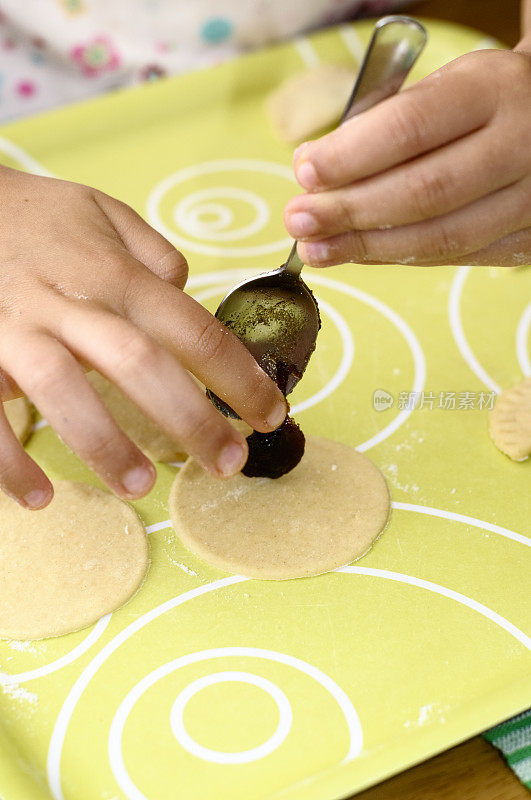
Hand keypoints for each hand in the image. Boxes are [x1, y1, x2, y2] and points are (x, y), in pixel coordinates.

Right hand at [0, 167, 286, 508]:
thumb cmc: (33, 215)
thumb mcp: (101, 211)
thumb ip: (151, 252)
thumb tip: (187, 290)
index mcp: (115, 274)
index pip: (192, 329)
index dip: (239, 375)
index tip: (271, 413)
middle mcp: (72, 302)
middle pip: (140, 364)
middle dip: (191, 420)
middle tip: (229, 464)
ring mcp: (18, 330)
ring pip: (64, 390)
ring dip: (105, 445)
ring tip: (141, 488)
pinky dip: (10, 462)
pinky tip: (40, 498)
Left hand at [284, 48, 530, 267]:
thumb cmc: (484, 103)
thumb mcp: (445, 88)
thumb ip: (388, 125)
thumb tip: (318, 174)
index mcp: (494, 91)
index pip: (410, 128)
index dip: (351, 156)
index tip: (305, 171)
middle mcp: (521, 145)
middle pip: (423, 192)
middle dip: (350, 211)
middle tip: (299, 220)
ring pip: (442, 237)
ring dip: (367, 249)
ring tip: (317, 248)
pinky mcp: (530, 239)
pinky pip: (458, 258)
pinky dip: (401, 257)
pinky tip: (359, 254)